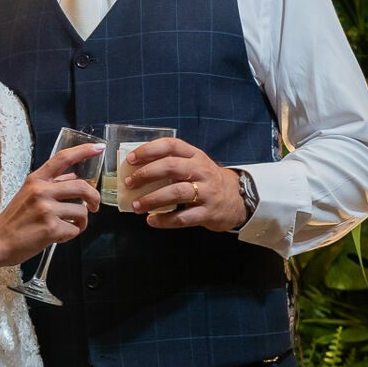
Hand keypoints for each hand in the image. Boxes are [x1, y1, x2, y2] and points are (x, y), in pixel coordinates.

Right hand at [0, 141, 102, 264]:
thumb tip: (72, 176)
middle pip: (82, 186)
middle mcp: (41, 191)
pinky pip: (75, 229)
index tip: (98, 147)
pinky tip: (59, 236)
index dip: (83, 151)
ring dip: (80, 222)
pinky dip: (71, 234)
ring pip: (82, 211)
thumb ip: (51, 184)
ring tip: (69, 226)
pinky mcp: (51, 228)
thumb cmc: (14, 220)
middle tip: (94, 205)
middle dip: (94, 198)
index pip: (62, 158)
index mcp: (36, 180)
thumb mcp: (28, 194)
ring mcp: (46, 209)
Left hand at [121, 138, 247, 231]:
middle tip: (130, 184)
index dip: (148, 150)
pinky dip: (165, 220)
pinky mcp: (209, 212)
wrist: (237, 199)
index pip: (171, 146)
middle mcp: (202, 171)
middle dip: (146, 174)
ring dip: (152, 199)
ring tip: (136, 206)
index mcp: (195, 156)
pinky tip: (152, 220)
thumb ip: (171, 164)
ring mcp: (207, 192)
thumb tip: (135, 171)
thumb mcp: (194, 165)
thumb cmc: (206, 181)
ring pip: (176, 192)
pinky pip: (184, 217)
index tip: (131, 159)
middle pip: (171, 167)